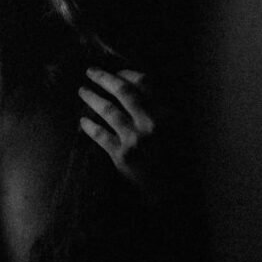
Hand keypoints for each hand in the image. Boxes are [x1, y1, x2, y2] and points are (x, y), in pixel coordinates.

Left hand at [78, 67, 173, 201]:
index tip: (115, 71)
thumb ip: (160, 109)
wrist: (175, 191)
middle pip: (123, 93)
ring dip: (92, 98)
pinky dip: (90, 127)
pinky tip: (82, 121)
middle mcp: (151, 123)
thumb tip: (137, 88)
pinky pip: (101, 136)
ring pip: (108, 111)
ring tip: (82, 91)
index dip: (126, 74)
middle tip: (89, 71)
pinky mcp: (122, 156)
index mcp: (167, 113)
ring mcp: (135, 139)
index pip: (144, 83)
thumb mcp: (178, 128)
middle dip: (104, 79)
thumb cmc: (178, 159)